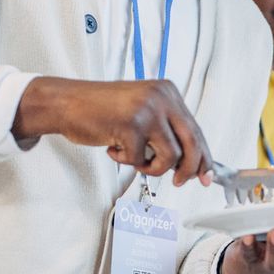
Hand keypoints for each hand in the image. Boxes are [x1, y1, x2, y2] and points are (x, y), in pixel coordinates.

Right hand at [13, 77, 212, 184]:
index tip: (206, 175)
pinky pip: (140, 159)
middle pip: (192, 144)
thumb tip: (189, 163)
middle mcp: (161, 97)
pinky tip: (113, 147)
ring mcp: (147, 110)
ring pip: (170, 156)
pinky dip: (126, 161)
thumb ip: (165, 131)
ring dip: (151, 166)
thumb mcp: (141, 112)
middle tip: (179, 181)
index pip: (195, 130)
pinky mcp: (131, 125)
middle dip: (189, 169)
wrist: (67, 103)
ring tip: (133, 157)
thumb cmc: (101, 110)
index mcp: (167, 92)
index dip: (203, 157)